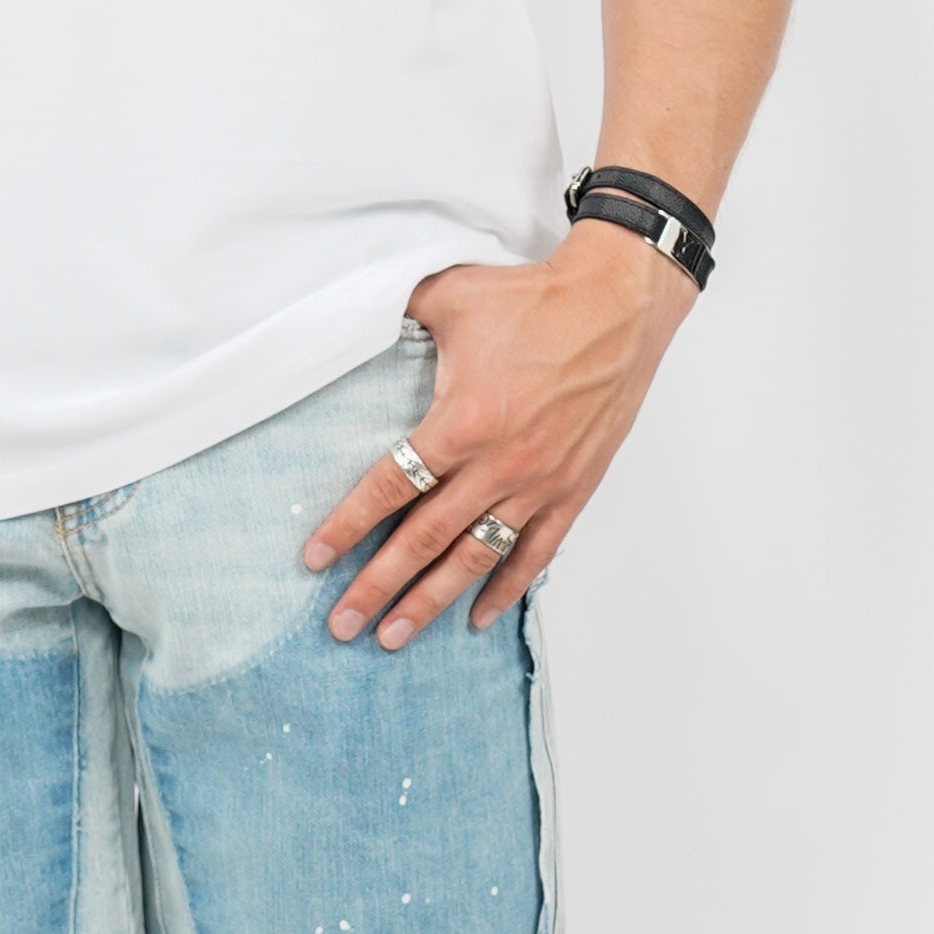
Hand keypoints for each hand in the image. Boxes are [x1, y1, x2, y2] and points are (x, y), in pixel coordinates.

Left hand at [302, 238, 693, 647]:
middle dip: (377, 586)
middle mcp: (499, 463)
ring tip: (393, 637)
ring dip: (430, 601)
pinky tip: (477, 617)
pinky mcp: (573, 490)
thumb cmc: (535, 300)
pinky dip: (505, 588)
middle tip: (343, 624)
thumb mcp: (451, 296)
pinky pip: (534, 553)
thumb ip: (396, 313)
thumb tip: (348, 313)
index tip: (314, 559)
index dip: (348, 526)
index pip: (391, 486)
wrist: (618, 306)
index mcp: (463, 420)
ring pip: (474, 557)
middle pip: (423, 539)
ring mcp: (539, 483)